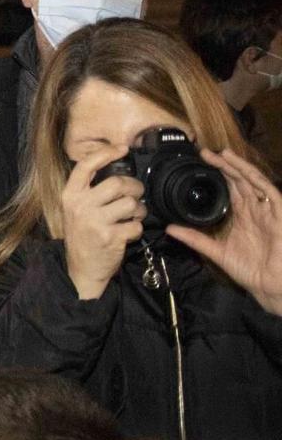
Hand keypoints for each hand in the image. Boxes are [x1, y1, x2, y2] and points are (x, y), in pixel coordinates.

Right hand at [58, 146, 144, 300]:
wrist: (81, 269)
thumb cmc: (82, 235)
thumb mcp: (75, 210)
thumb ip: (89, 191)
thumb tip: (115, 170)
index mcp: (70, 195)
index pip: (86, 166)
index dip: (106, 153)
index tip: (122, 148)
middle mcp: (80, 206)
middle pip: (117, 183)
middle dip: (134, 188)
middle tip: (136, 194)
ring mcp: (95, 222)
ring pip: (130, 204)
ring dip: (138, 210)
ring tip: (133, 215)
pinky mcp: (111, 237)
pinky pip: (135, 225)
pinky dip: (137, 228)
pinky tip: (129, 232)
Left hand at [168, 149, 281, 315]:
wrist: (270, 286)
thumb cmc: (249, 270)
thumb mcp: (216, 252)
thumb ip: (195, 239)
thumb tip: (169, 229)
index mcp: (241, 214)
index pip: (228, 187)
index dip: (215, 173)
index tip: (197, 162)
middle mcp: (254, 209)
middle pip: (238, 180)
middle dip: (223, 165)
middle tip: (204, 153)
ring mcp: (267, 210)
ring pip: (253, 181)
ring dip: (238, 167)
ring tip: (222, 154)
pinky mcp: (279, 214)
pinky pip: (269, 192)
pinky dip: (257, 180)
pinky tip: (244, 170)